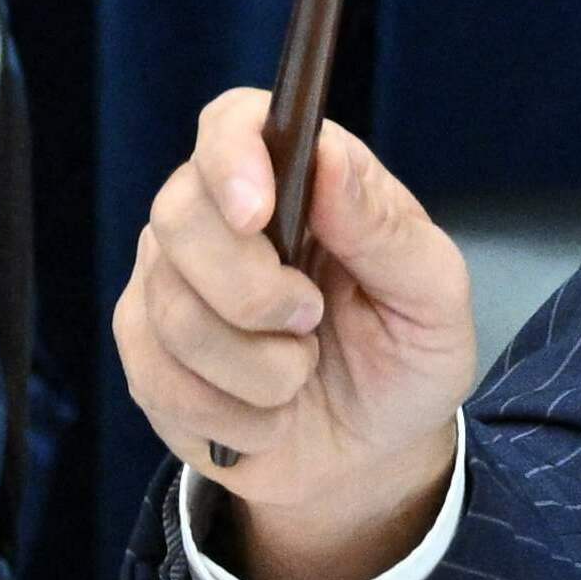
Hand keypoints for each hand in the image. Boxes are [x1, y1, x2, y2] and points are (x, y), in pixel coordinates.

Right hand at [112, 86, 475, 579]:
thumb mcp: (433, 296)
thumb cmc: (406, 357)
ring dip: (256, 367)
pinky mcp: (147, 359)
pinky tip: (266, 418)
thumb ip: (383, 226)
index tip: (258, 212)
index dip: (231, 157)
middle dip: (251, 291)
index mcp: (295, 179)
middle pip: (179, 217)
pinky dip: (229, 413)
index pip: (232, 124)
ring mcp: (170, 287)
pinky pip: (158, 379)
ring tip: (299, 375)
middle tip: (310, 321)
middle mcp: (217, 218)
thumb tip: (328, 153)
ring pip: (170, 311)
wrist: (372, 456)